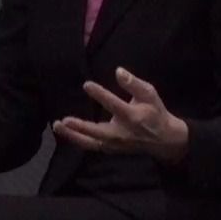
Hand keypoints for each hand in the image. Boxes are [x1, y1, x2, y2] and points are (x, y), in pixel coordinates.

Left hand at [53, 67, 189, 162]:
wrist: (163, 140)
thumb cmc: (154, 112)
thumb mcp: (150, 94)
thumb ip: (134, 83)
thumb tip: (118, 70)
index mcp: (132, 116)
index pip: (114, 105)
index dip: (100, 95)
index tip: (86, 84)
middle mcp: (122, 133)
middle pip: (98, 131)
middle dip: (81, 127)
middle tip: (64, 120)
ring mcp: (115, 144)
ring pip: (91, 142)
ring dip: (73, 135)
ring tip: (57, 126)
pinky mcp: (110, 149)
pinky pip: (91, 146)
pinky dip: (77, 140)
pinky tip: (65, 132)